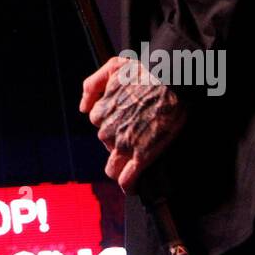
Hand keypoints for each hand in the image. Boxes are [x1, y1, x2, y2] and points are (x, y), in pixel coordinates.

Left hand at [79, 56, 187, 193]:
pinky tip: (132, 187)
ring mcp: (124, 145)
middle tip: (137, 134)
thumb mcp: (113, 67)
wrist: (172, 81)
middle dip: (118, 142)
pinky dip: (128, 185)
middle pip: (106, 144)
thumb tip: (83, 108)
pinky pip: (127, 179)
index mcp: (101, 110)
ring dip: (121, 166)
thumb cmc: (145, 71)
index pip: (98, 122)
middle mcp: (108, 130)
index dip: (111, 121)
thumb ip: (92, 85)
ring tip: (133, 165)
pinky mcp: (142, 156)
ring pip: (113, 166)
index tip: (124, 119)